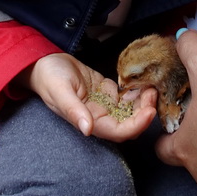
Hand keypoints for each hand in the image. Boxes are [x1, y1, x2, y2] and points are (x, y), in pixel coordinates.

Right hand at [18, 53, 155, 140]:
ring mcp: (104, 104)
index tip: (149, 111)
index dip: (137, 125)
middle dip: (145, 112)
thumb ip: (73, 110)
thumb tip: (87, 129)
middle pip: (130, 123)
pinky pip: (126, 96)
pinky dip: (136, 91)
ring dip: (143, 102)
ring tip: (150, 85)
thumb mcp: (60, 91)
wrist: (43, 62)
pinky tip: (141, 81)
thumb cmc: (48, 77)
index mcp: (89, 120)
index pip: (118, 132)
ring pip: (131, 110)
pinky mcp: (106, 91)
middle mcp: (99, 116)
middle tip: (152, 93)